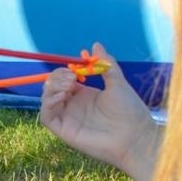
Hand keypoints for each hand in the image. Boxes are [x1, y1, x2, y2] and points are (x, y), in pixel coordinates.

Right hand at [40, 43, 159, 180]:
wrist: (135, 136)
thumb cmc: (129, 111)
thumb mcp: (118, 83)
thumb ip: (105, 64)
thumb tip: (96, 44)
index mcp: (83, 95)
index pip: (63, 79)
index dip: (64, 71)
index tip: (76, 68)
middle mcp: (72, 105)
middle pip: (51, 87)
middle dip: (56, 77)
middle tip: (72, 77)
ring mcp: (67, 118)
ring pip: (46, 100)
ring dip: (51, 88)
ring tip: (69, 84)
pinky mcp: (63, 130)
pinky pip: (46, 116)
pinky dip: (48, 103)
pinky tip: (62, 96)